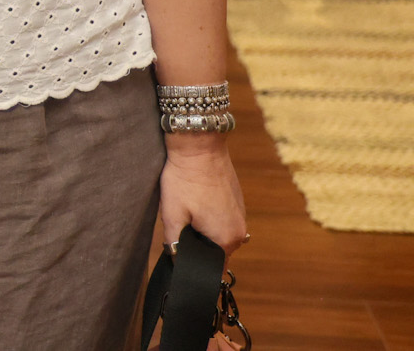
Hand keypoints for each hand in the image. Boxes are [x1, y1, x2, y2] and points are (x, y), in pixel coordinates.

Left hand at [160, 134, 247, 259]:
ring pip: (218, 234)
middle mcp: (239, 230)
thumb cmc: (184, 179)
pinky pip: (223, 219)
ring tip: (188, 209)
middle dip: (197, 244)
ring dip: (203, 229)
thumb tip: (179, 262)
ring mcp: (240, 215)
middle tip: (180, 224)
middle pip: (215, 251)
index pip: (212, 268)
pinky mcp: (237, 202)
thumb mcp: (172, 214)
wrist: (199, 146)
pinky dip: (209, 216)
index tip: (181, 253)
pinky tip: (196, 201)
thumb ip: (175, 244)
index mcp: (225, 239)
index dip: (195, 263)